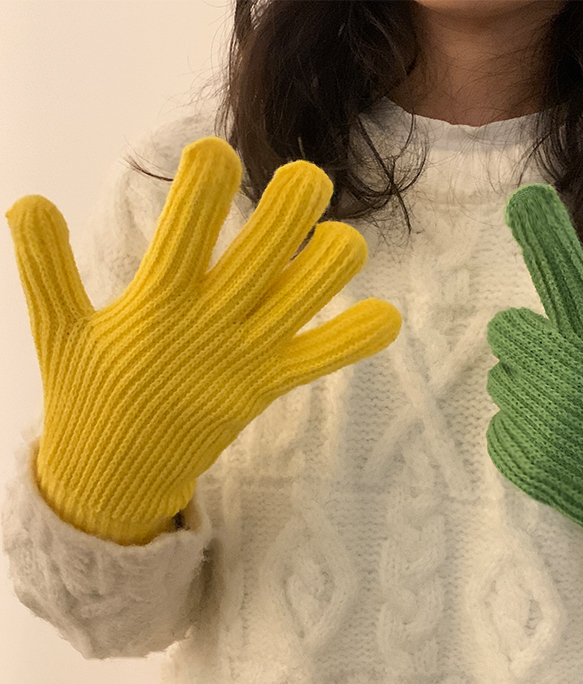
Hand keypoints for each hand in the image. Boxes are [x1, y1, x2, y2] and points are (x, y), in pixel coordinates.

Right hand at [7, 137, 401, 543]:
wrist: (118, 474)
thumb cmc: (88, 393)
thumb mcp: (57, 330)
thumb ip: (46, 269)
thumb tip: (26, 201)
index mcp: (154, 306)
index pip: (183, 235)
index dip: (204, 189)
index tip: (220, 150)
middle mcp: (208, 326)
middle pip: (263, 258)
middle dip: (292, 210)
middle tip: (308, 178)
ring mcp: (245, 358)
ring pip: (303, 301)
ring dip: (330, 264)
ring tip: (337, 237)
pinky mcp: (267, 384)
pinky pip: (319, 359)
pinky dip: (354, 339)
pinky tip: (385, 317)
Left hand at [486, 183, 582, 594]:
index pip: (565, 279)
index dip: (544, 235)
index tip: (524, 197)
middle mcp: (563, 381)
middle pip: (505, 330)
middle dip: (531, 342)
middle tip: (573, 367)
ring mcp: (538, 424)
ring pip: (501, 380)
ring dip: (530, 388)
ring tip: (578, 414)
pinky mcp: (521, 462)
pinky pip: (500, 425)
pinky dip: (525, 431)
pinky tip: (566, 447)